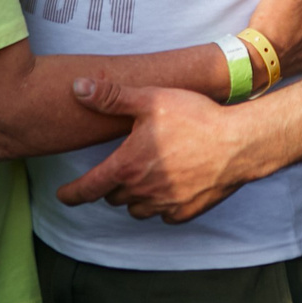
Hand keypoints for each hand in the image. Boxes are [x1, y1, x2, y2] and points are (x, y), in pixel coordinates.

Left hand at [58, 80, 262, 221]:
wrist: (238, 143)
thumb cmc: (195, 117)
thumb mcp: (151, 99)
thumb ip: (112, 97)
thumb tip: (77, 88)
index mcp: (127, 166)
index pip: (87, 189)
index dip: (71, 194)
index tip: (63, 196)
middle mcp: (142, 191)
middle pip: (114, 197)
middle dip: (113, 185)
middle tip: (123, 166)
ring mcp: (164, 204)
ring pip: (137, 209)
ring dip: (135, 196)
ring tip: (147, 176)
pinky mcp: (185, 212)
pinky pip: (163, 214)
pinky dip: (161, 204)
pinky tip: (172, 184)